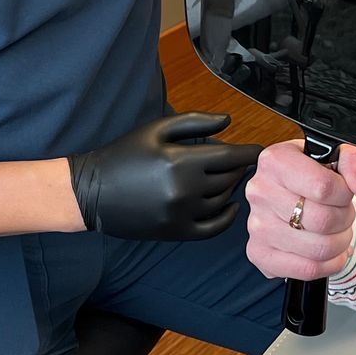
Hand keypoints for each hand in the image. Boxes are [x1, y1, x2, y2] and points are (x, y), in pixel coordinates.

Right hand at [68, 112, 260, 240]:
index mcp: (181, 161)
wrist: (93, 191)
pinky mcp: (176, 232)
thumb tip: (229, 122)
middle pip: (229, 178)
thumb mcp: (157, 129)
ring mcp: (182, 214)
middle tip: (239, 159)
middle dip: (239, 167)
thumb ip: (195, 122)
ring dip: (231, 186)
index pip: (231, 156)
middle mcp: (185, 190)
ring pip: (223, 200)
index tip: (261, 150)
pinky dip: (227, 217)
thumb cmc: (125, 154)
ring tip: (228, 175)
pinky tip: (230, 206)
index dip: (250, 152)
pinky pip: (213, 228)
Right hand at [244, 139, 355, 280]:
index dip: (345, 194)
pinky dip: (328, 264)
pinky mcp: (260, 253)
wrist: (290, 190)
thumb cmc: (313, 172)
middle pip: (322, 221)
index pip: (323, 187)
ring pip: (318, 249)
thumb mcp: (337, 154)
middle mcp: (261, 192)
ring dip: (339, 243)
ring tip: (335, 230)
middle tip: (342, 212)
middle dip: (344, 219)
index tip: (344, 191)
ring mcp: (257, 226)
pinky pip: (307, 270)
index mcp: (275, 161)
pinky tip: (329, 251)